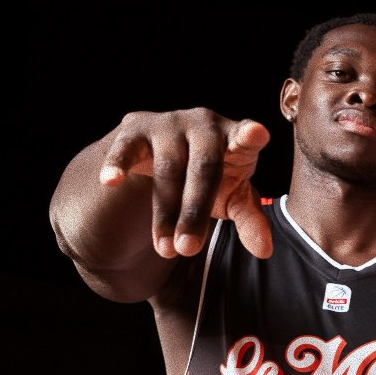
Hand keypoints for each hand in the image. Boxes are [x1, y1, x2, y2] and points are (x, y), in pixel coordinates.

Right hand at [99, 108, 272, 259]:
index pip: (246, 137)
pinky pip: (125, 149)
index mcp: (236, 138)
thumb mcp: (234, 198)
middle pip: (203, 169)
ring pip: (167, 170)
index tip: (256, 133)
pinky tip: (110, 181)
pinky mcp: (136, 127)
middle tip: (188, 249)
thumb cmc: (213, 176)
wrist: (168, 150)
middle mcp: (204, 125)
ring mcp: (169, 123)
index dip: (250, 135)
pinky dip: (118, 164)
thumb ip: (250, 220)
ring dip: (165, 213)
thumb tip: (265, 251)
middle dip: (195, 212)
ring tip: (166, 250)